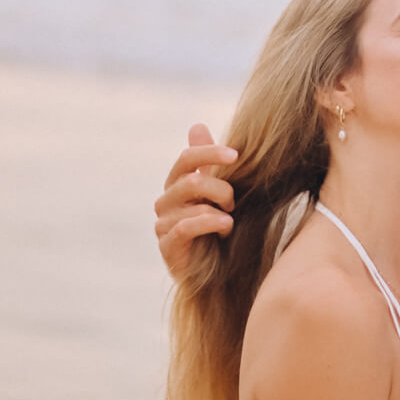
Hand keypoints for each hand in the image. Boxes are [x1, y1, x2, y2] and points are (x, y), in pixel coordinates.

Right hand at [153, 123, 236, 276]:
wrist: (217, 273)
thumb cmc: (219, 229)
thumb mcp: (219, 192)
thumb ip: (209, 163)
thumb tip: (196, 125)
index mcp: (178, 183)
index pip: (187, 158)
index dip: (209, 152)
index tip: (236, 156)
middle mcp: (166, 200)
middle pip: (190, 180)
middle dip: (220, 189)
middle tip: (235, 202)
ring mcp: (163, 223)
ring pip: (190, 204)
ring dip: (218, 209)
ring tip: (231, 221)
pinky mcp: (166, 246)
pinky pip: (184, 227)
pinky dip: (208, 223)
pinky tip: (225, 227)